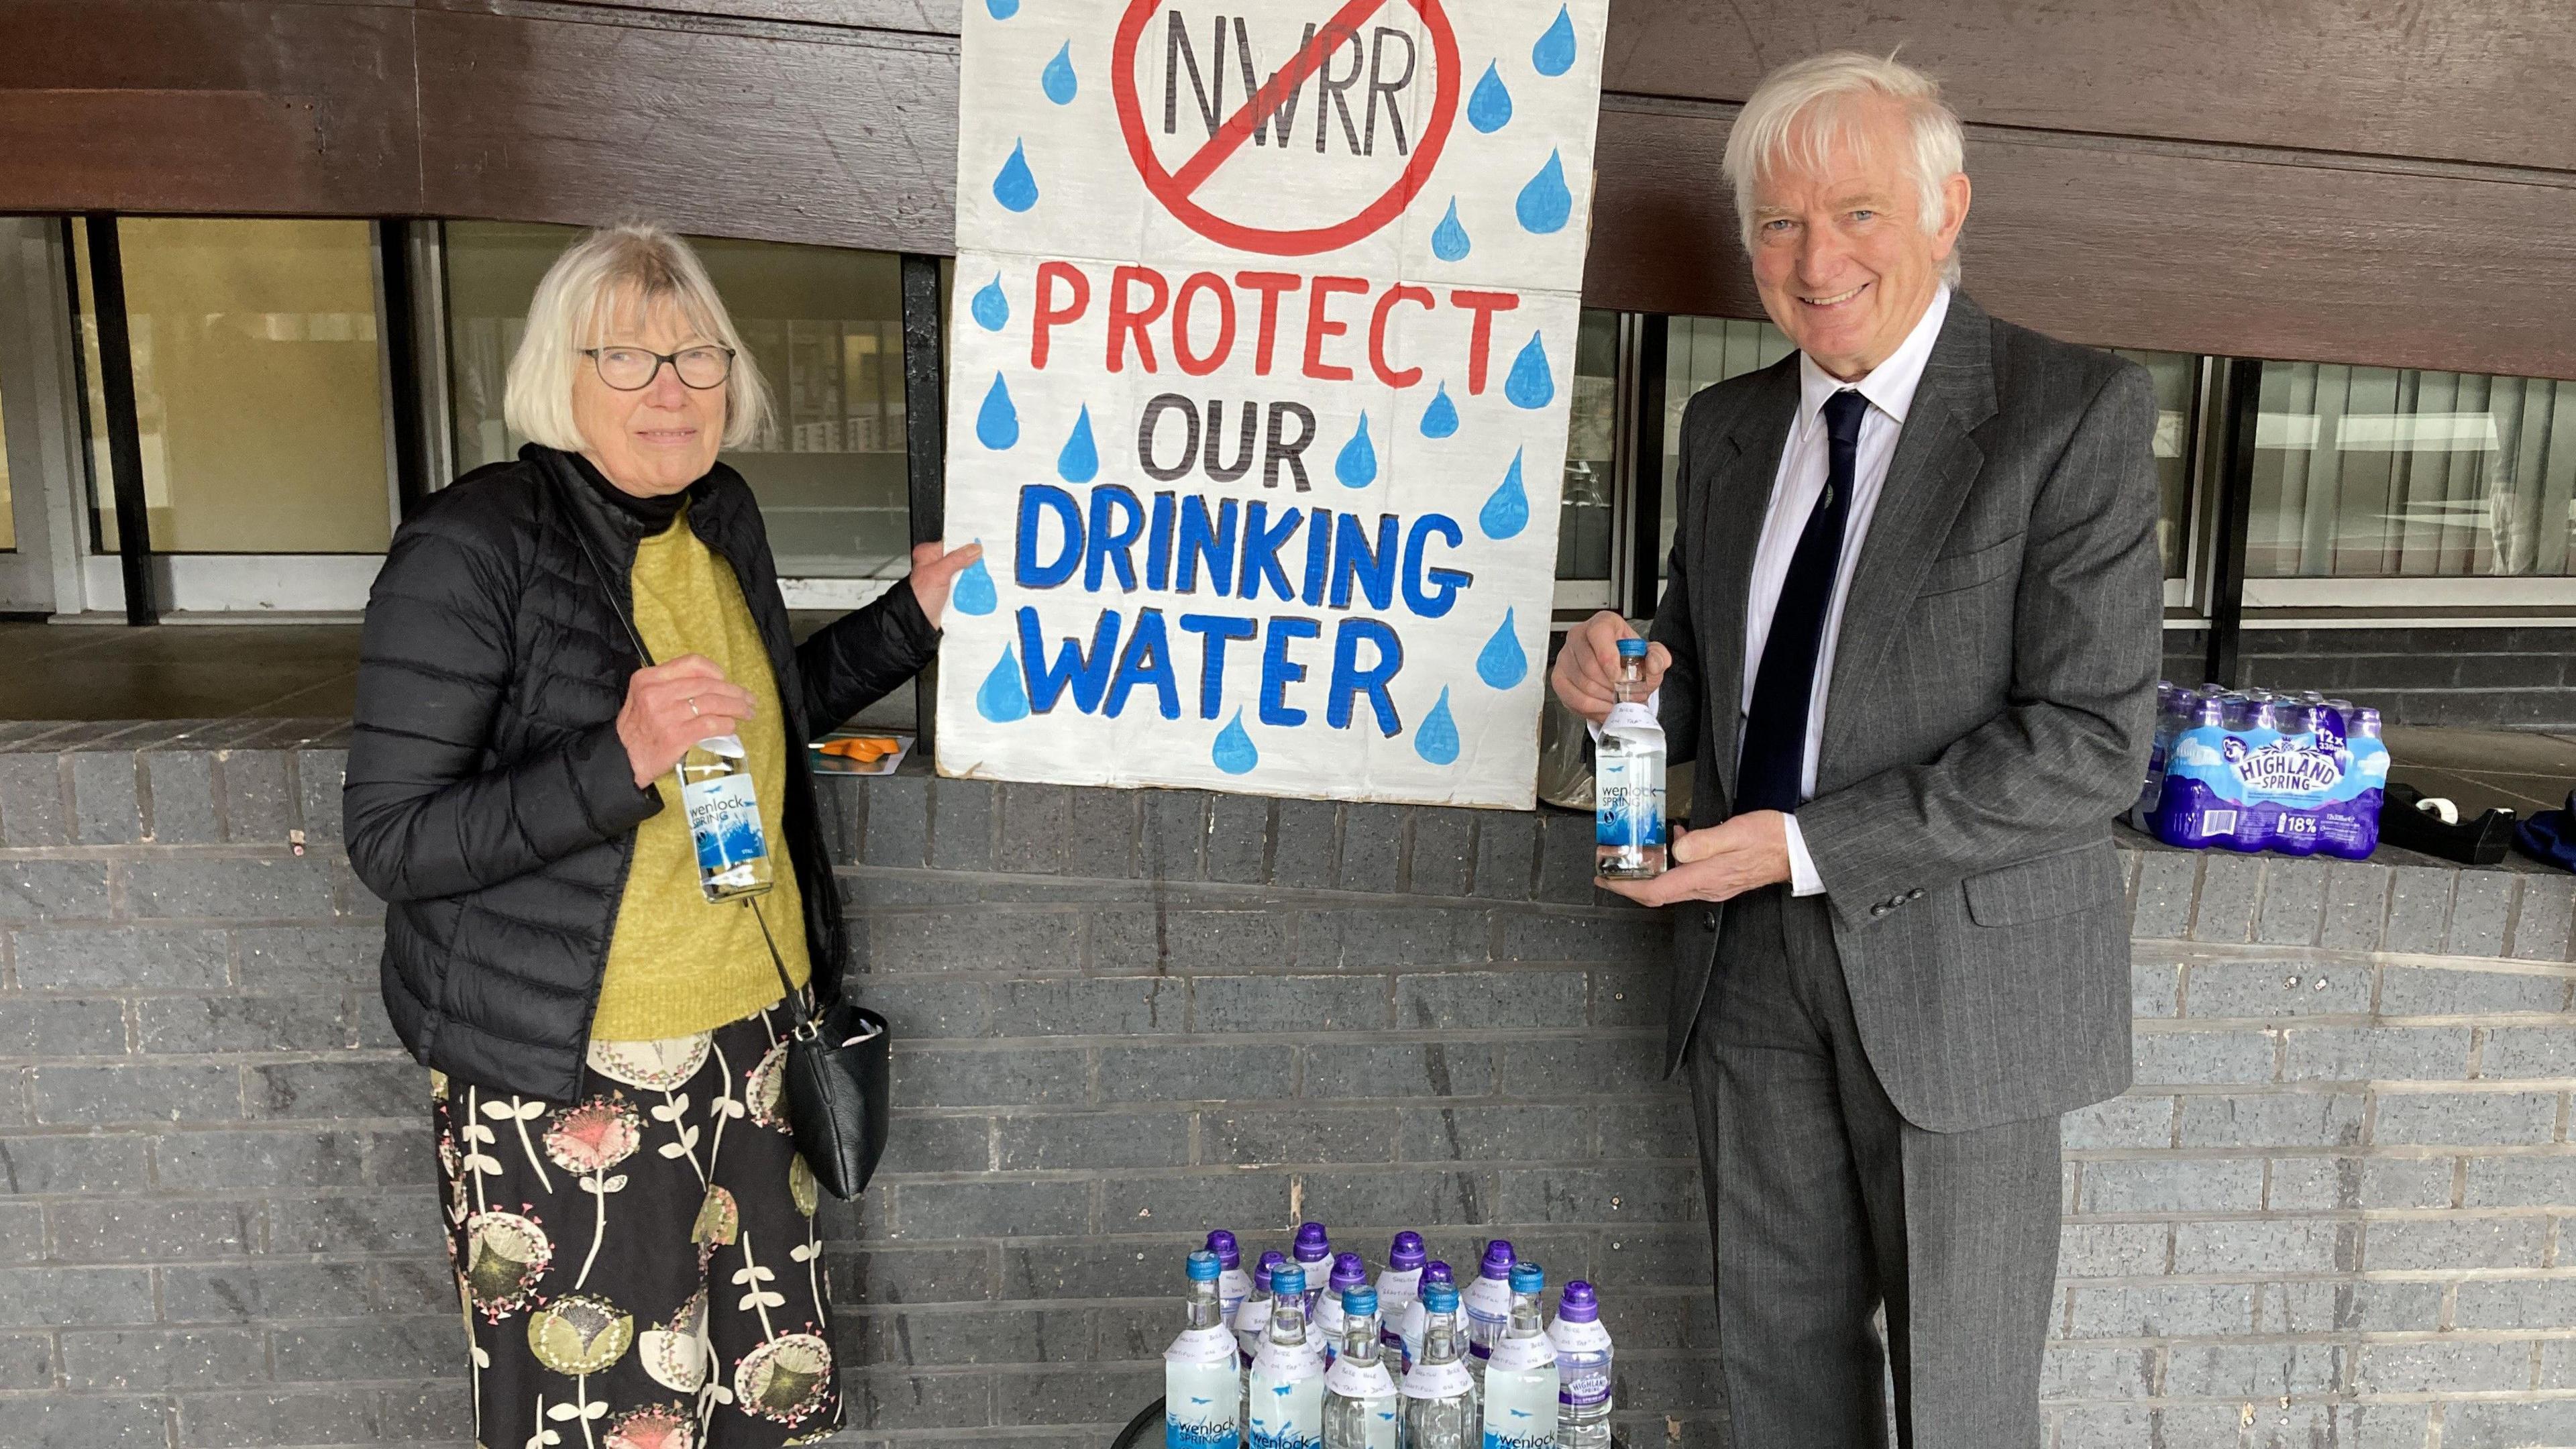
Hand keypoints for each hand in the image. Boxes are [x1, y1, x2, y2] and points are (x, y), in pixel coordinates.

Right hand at [617, 654, 756, 788]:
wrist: (621, 760)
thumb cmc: (637, 729)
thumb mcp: (643, 697)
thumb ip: (669, 685)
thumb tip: (710, 684)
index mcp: (648, 679)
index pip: (691, 663)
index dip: (714, 670)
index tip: (726, 680)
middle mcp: (656, 694)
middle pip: (707, 685)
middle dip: (734, 692)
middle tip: (748, 699)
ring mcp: (666, 716)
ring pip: (712, 704)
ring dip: (736, 708)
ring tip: (747, 712)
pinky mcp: (676, 737)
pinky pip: (710, 725)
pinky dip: (726, 725)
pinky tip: (731, 727)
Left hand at [904, 540, 984, 628]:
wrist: (918, 622)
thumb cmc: (920, 598)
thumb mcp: (939, 573)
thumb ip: (957, 559)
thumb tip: (974, 549)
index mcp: (928, 554)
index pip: (953, 543)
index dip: (967, 546)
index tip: (982, 548)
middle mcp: (936, 565)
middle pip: (961, 559)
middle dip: (972, 564)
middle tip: (983, 566)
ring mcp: (943, 579)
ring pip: (964, 573)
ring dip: (972, 578)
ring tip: (981, 579)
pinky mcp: (949, 592)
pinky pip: (964, 586)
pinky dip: (971, 588)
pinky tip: (977, 589)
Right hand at [1550, 609, 1669, 723]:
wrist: (1618, 672)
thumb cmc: (1630, 660)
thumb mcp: (1651, 657)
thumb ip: (1659, 657)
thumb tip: (1653, 663)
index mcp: (1603, 623)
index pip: (1598, 634)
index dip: (1608, 658)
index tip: (1619, 676)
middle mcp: (1579, 636)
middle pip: (1589, 666)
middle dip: (1611, 686)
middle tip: (1624, 692)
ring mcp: (1565, 656)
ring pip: (1582, 684)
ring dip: (1603, 698)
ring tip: (1616, 699)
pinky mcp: (1559, 677)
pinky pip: (1572, 698)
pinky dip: (1592, 708)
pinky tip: (1603, 706)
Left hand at [1598, 811, 1791, 905]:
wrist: (1797, 850)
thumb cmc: (1770, 839)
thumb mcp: (1735, 831)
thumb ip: (1704, 841)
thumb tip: (1677, 848)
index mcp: (1705, 876)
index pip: (1654, 891)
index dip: (1626, 888)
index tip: (1605, 881)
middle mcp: (1706, 886)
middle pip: (1657, 893)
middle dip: (1630, 884)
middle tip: (1609, 872)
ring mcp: (1713, 886)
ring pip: (1671, 887)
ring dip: (1650, 875)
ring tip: (1636, 858)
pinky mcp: (1720, 881)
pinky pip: (1687, 878)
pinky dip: (1672, 866)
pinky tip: (1676, 844)